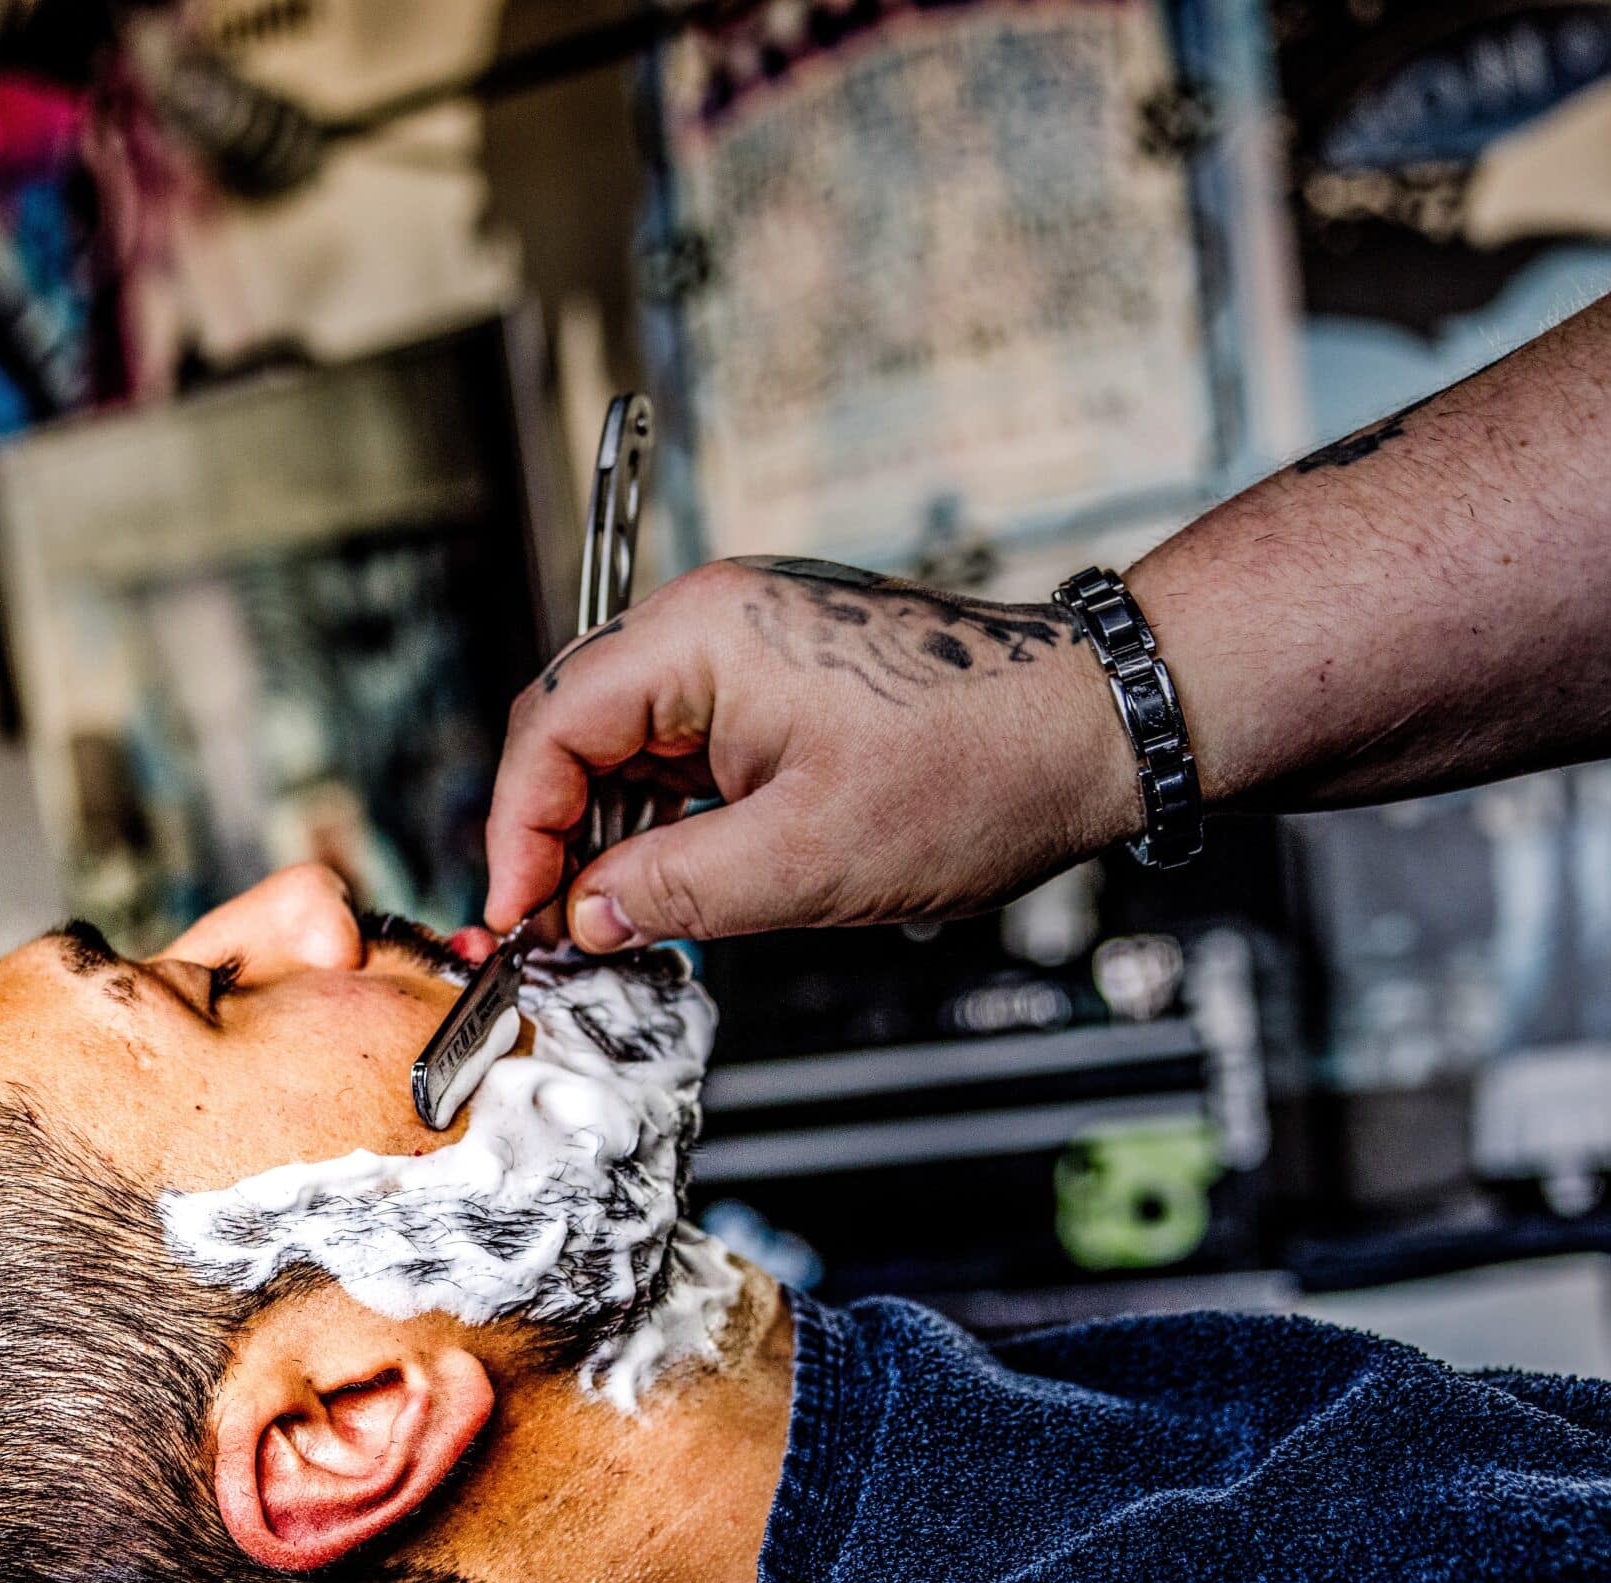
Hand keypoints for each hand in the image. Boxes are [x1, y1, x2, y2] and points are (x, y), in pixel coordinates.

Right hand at [486, 557, 1139, 948]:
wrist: (1093, 730)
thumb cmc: (976, 770)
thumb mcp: (804, 861)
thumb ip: (670, 891)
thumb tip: (583, 917)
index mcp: (702, 637)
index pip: (549, 726)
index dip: (516, 830)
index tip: (517, 915)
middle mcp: (711, 625)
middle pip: (574, 727)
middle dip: (551, 833)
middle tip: (552, 929)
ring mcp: (745, 652)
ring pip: (624, 744)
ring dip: (605, 833)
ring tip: (611, 920)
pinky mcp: (778, 686)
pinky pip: (683, 751)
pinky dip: (661, 820)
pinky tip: (666, 884)